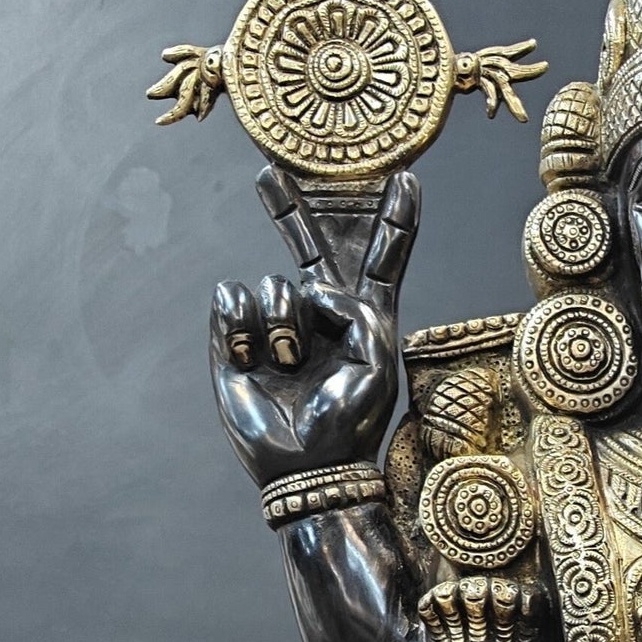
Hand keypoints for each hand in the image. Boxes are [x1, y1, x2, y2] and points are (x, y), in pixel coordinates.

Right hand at [210, 167, 419, 488]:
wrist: (308, 466)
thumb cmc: (351, 421)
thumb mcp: (378, 362)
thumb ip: (360, 310)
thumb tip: (311, 288)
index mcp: (364, 320)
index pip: (382, 262)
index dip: (396, 223)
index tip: (409, 180)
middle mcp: (320, 316)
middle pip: (309, 250)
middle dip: (290, 214)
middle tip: (269, 175)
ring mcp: (278, 326)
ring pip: (274, 283)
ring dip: (284, 325)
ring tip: (289, 365)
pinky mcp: (238, 339)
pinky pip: (232, 298)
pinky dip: (244, 328)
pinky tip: (255, 361)